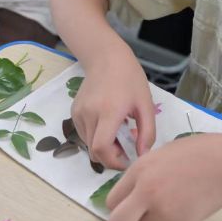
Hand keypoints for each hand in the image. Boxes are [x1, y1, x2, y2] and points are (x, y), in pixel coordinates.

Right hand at [71, 48, 155, 169]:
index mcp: (108, 111)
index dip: (114, 162)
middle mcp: (89, 114)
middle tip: (126, 146)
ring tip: (119, 133)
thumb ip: (147, 132)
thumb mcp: (145, 104)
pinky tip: (108, 125)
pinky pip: (84, 134)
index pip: (102, 148)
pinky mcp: (74, 112)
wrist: (107, 58)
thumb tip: (142, 155)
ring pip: (88, 145)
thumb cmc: (130, 79)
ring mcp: (78, 113)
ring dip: (104, 147)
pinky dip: (96, 137)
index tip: (128, 160)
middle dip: (111, 156)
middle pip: (94, 151)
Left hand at [106, 134, 221, 220]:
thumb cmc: (199, 152)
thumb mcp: (163, 153)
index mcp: (140, 170)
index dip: (118, 204)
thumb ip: (145, 172)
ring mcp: (162, 210)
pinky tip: (188, 205)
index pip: (113, 198)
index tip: (125, 206)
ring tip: (171, 205)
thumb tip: (133, 192)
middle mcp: (146, 192)